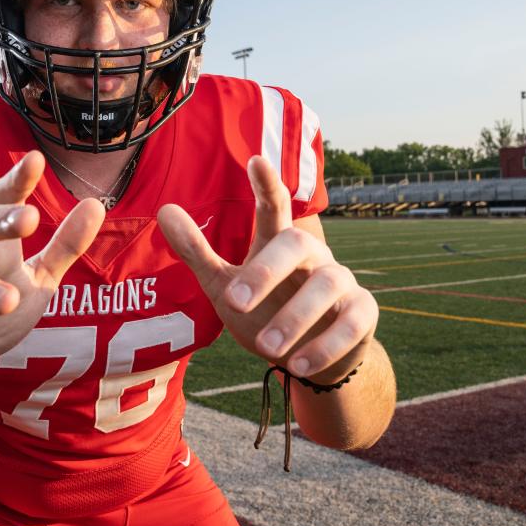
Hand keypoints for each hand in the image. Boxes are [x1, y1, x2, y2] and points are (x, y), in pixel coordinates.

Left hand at [157, 155, 377, 383]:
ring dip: (295, 317)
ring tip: (266, 347)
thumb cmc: (264, 312)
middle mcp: (313, 257)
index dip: (267, 184)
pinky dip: (326, 345)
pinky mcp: (361, 315)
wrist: (309, 359)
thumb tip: (164, 210)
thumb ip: (197, 251)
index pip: (275, 207)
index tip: (255, 160)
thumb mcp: (224, 285)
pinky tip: (298, 364)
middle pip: (296, 245)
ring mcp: (341, 283)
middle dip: (266, 270)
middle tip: (235, 301)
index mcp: (279, 244)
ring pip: (327, 285)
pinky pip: (351, 324)